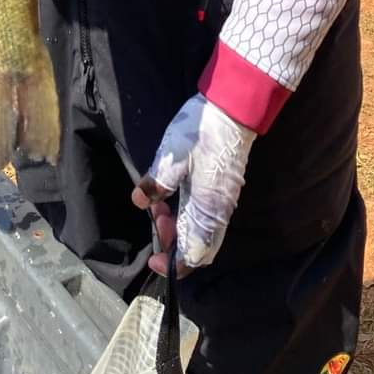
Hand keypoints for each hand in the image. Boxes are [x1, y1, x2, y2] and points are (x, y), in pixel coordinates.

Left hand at [131, 94, 255, 274]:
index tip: (153, 256)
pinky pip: (204, 215)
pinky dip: (186, 214)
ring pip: (200, 230)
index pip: (193, 256)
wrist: (233, 109)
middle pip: (196, 246)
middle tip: (154, 215)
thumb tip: (140, 201)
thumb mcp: (172, 158)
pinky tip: (173, 194)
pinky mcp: (222, 188)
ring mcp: (223, 200)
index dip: (172, 264)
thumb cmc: (202, 134)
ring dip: (178, 224)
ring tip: (159, 202)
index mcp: (207, 211)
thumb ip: (156, 183)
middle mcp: (218, 212)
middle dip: (171, 240)